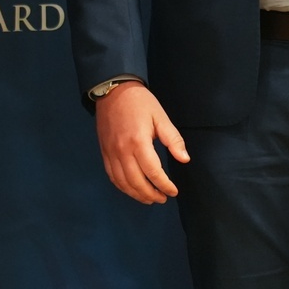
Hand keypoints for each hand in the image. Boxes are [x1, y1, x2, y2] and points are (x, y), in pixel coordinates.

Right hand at [95, 80, 189, 203]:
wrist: (113, 90)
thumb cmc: (140, 103)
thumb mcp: (160, 117)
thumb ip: (173, 139)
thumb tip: (184, 159)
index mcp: (139, 142)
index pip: (153, 172)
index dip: (164, 185)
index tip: (173, 191)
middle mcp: (122, 151)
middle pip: (136, 182)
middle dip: (151, 194)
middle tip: (163, 198)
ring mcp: (111, 153)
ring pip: (123, 182)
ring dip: (137, 195)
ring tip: (149, 198)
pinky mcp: (104, 152)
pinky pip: (112, 176)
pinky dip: (122, 187)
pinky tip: (132, 190)